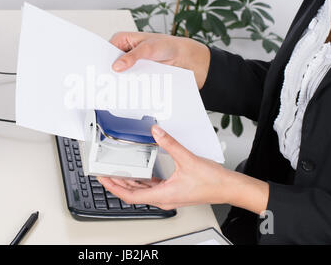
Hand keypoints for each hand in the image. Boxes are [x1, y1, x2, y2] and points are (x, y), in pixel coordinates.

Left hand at [98, 125, 268, 213]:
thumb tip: (156, 132)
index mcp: (163, 195)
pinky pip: (151, 188)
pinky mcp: (173, 191)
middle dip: (117, 183)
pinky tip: (140, 173)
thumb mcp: (188, 159)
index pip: (130, 195)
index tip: (103, 178)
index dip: (113, 187)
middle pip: (132, 193)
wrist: (228, 188)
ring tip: (117, 172)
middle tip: (104, 173)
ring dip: (129, 182)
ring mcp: (168, 196)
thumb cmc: (212, 182)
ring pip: (141, 191)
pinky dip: (142, 181)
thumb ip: (170, 144)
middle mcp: (163, 198)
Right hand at [109, 32, 210, 88]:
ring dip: (120, 81)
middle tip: (108, 81)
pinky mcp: (137, 74)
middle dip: (110, 73)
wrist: (184, 58)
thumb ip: (132, 56)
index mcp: (123, 40)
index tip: (101, 70)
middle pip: (112, 64)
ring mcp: (131, 64)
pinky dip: (130, 85)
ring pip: (120, 74)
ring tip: (118, 88)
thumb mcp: (148, 48)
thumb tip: (117, 65)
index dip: (103, 60)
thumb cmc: (168, 46)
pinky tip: (128, 90)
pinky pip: (130, 81)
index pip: (106, 50)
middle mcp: (125, 52)